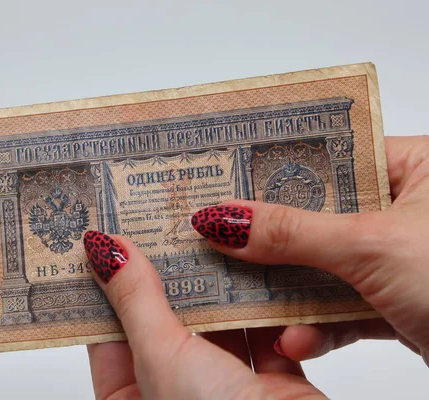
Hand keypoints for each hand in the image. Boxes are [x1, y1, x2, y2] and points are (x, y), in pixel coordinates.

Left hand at [85, 232, 325, 398]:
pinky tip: (259, 269)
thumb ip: (136, 300)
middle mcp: (176, 396)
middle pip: (163, 324)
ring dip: (217, 287)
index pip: (108, 336)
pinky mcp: (272, 385)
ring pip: (216, 324)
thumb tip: (106, 251)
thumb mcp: (161, 359)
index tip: (107, 244)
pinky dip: (266, 307)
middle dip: (165, 278)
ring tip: (205, 235)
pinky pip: (265, 333)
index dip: (107, 289)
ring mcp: (224, 391)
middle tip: (157, 225)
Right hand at [190, 135, 428, 363]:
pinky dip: (317, 325)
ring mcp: (399, 259)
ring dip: (288, 291)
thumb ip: (294, 233)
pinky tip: (296, 337)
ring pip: (324, 265)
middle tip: (222, 237)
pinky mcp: (396, 302)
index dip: (276, 169)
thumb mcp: (374, 247)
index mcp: (417, 168)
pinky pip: (343, 305)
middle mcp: (407, 209)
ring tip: (248, 298)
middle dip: (272, 239)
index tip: (227, 179)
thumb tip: (226, 219)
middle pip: (318, 215)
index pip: (329, 157)